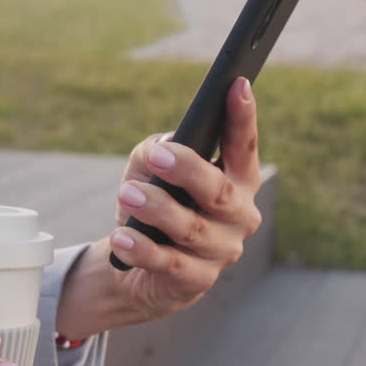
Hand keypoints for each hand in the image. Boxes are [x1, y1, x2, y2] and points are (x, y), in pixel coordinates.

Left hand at [107, 77, 262, 322]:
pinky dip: (142, 249)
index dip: (243, 116)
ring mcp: (221, 250)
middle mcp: (239, 215)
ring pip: (190, 228)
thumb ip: (158, 150)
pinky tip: (122, 236)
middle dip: (189, 170)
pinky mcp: (197, 280)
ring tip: (128, 193)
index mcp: (238, 180)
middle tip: (158, 155)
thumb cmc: (158, 203)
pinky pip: (168, 263)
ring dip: (157, 208)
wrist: (145, 269)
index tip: (237, 85)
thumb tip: (165, 147)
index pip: (243, 145)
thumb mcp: (152, 170)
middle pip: (219, 191)